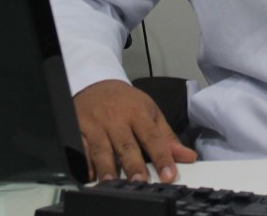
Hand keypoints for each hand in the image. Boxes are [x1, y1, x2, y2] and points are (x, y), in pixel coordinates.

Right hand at [73, 79, 197, 182]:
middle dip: (133, 164)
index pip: (153, 137)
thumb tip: (187, 157)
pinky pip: (81, 148)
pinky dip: (84, 162)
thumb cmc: (126, 101)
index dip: (162, 157)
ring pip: (102, 148)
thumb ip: (167, 137)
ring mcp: (96, 124)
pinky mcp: (78, 129)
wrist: (96, 83)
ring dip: (107, 166)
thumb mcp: (150, 112)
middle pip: (126, 144)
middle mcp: (116, 119)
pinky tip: (90, 175)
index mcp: (138, 113)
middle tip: (140, 182)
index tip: (168, 175)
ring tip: (112, 182)